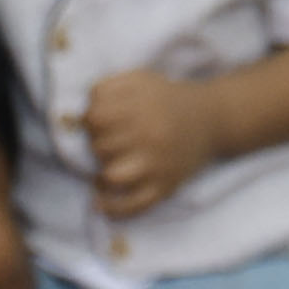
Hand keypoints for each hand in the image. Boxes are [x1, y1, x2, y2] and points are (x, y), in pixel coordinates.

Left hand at [82, 72, 210, 219]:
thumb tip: (77, 115)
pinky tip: (99, 204)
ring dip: (101, 175)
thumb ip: (107, 87)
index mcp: (140, 107)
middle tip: (109, 144)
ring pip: (111, 176)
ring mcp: (157, 164)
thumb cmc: (166, 100)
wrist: (211, 120)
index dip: (90, 120)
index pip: (94, 118)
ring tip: (103, 173)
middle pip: (100, 146)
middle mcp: (149, 135)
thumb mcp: (138, 79)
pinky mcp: (165, 186)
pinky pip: (134, 205)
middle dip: (98, 145)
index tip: (99, 123)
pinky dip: (113, 209)